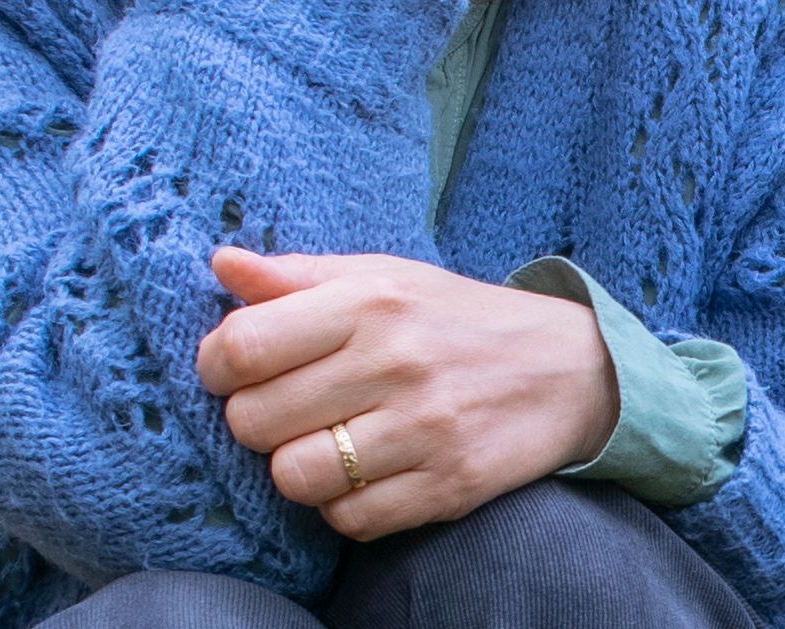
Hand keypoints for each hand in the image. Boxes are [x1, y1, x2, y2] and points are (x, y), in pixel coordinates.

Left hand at [195, 247, 620, 540]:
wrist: (569, 367)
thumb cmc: (455, 317)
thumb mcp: (384, 276)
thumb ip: (299, 276)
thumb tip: (222, 263)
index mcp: (371, 300)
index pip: (243, 346)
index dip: (215, 366)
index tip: (233, 369)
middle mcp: (395, 361)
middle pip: (255, 421)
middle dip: (256, 420)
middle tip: (288, 408)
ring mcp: (423, 428)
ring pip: (295, 478)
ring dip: (297, 467)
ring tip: (325, 443)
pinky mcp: (447, 486)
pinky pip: (349, 520)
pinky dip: (344, 505)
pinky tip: (366, 472)